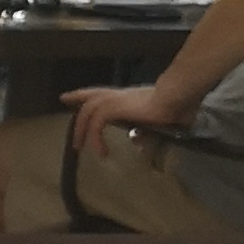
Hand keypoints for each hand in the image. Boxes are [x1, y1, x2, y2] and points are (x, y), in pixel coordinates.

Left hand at [64, 80, 182, 155]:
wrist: (178, 96)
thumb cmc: (177, 106)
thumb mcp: (160, 122)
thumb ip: (147, 131)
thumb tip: (138, 141)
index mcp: (128, 96)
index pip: (102, 92)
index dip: (85, 93)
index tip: (70, 96)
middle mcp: (119, 95)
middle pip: (91, 97)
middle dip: (76, 101)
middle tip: (66, 106)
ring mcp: (116, 100)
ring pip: (88, 111)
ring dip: (82, 129)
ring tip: (81, 147)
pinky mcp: (115, 108)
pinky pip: (96, 124)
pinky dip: (95, 138)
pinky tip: (101, 152)